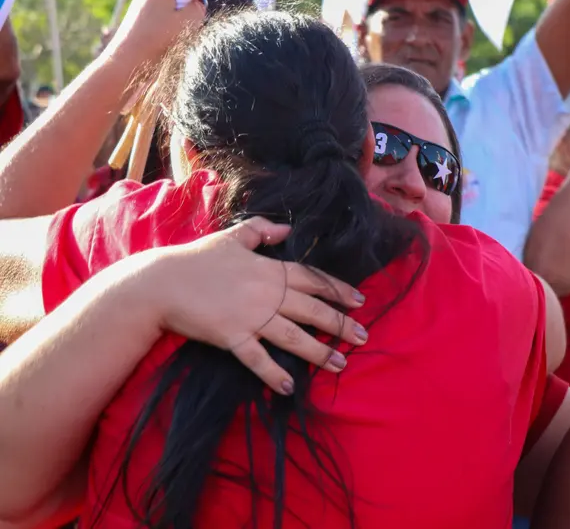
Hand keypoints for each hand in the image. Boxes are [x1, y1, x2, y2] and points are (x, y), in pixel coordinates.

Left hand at [105, 0, 204, 65]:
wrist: (129, 58)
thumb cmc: (159, 37)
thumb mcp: (189, 21)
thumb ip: (198, 8)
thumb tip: (198, 3)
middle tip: (190, 14)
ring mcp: (142, 2)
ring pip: (168, 1)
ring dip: (178, 13)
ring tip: (178, 30)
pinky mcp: (140, 16)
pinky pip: (160, 13)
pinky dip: (168, 22)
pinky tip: (168, 37)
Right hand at [137, 217, 368, 394]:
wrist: (161, 282)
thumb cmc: (197, 258)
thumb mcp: (233, 236)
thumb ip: (262, 230)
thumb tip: (286, 228)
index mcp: (270, 269)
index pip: (314, 279)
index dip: (339, 290)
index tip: (359, 301)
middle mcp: (267, 293)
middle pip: (313, 310)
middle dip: (341, 324)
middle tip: (362, 336)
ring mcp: (251, 316)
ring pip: (294, 336)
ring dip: (320, 352)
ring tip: (340, 364)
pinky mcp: (232, 337)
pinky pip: (258, 359)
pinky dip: (274, 374)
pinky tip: (291, 387)